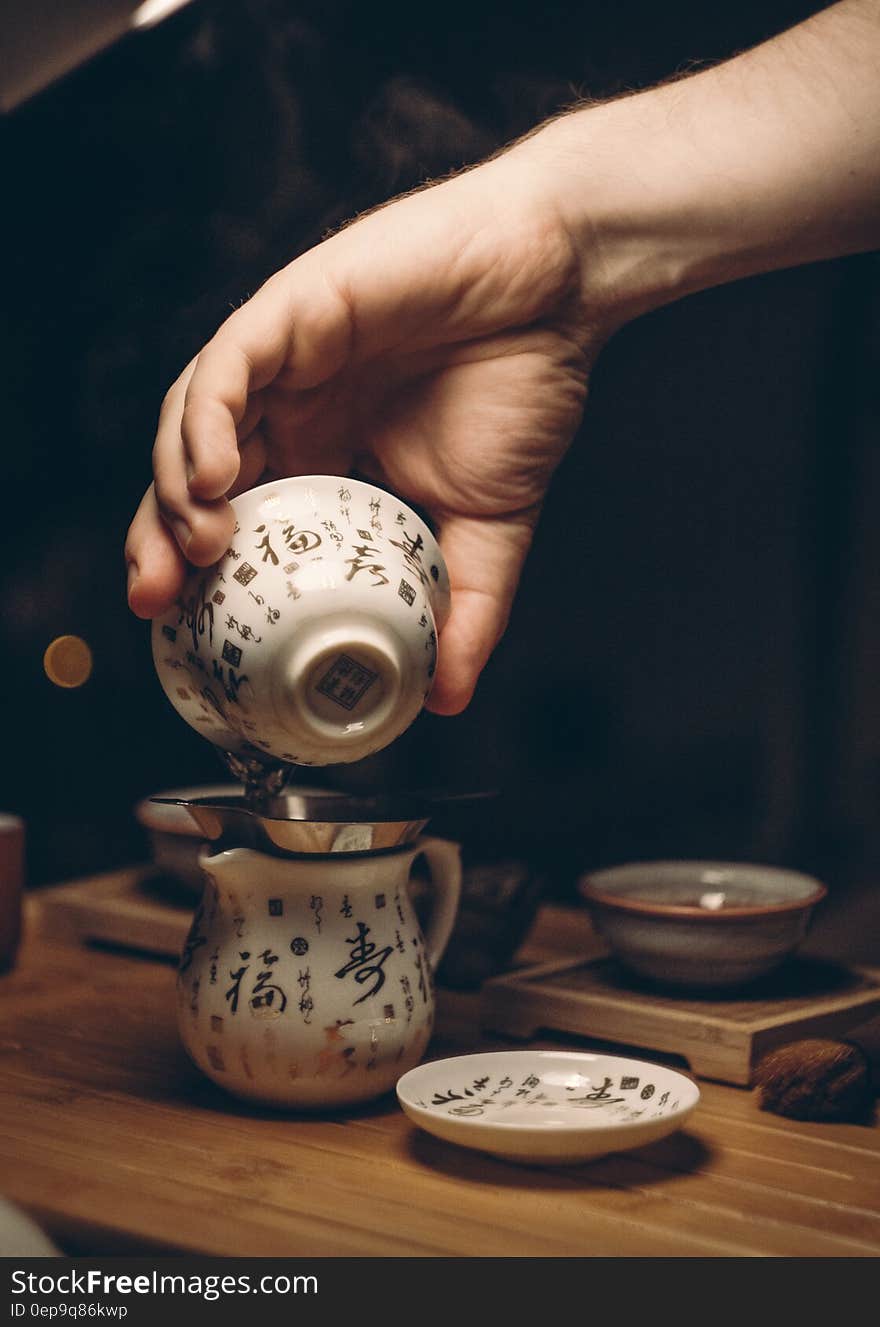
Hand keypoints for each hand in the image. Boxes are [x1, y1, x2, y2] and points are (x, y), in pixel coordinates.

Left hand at [125, 146, 601, 713]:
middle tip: (159, 606)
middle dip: (160, 543)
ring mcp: (285, 359)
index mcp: (324, 458)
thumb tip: (446, 698)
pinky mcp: (292, 308)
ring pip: (191, 424)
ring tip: (194, 547)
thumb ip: (466, 609)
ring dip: (174, 488)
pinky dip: (206, 422)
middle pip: (191, 480)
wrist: (560, 287)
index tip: (192, 637)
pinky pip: (226, 367)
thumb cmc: (521, 385)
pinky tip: (211, 477)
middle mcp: (290, 410)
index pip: (238, 523)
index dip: (203, 580)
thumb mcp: (490, 525)